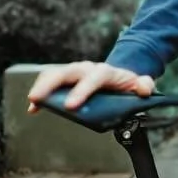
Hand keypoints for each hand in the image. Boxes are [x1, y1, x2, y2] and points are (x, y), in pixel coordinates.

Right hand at [26, 61, 155, 113]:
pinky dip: (41, 94)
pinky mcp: (66, 81)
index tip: (71, 106)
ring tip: (32, 101)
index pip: (93, 78)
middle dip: (50, 85)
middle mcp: (86, 69)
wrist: (120, 76)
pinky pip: (50, 83)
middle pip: (66, 72)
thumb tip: (144, 89)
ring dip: (42, 87)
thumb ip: (144, 86)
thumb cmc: (127, 84)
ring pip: (54, 75)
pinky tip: (33, 109)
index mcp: (104, 72)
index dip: (81, 91)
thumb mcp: (140, 84)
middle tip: (37, 98)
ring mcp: (74, 73)